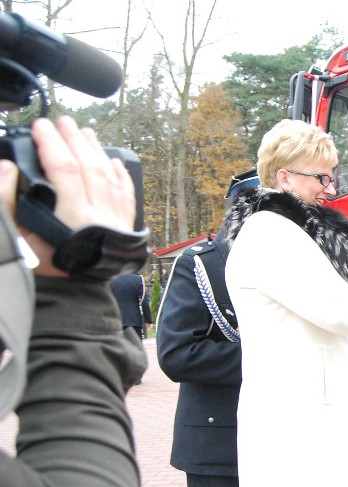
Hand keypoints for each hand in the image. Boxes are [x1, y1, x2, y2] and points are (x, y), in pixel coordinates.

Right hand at [0, 116, 135, 276]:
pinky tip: (114, 161)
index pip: (64, 169)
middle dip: (74, 140)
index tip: (40, 126)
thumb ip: (6, 202)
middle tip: (61, 121)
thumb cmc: (44, 266)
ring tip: (84, 132)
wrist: (74, 296)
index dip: (52, 143)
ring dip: (96, 150)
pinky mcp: (125, 227)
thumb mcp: (17, 239)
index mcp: (73, 217)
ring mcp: (116, 220)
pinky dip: (121, 175)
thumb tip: (7, 168)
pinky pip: (127, 194)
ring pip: (109, 176)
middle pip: (89, 167)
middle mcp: (99, 215)